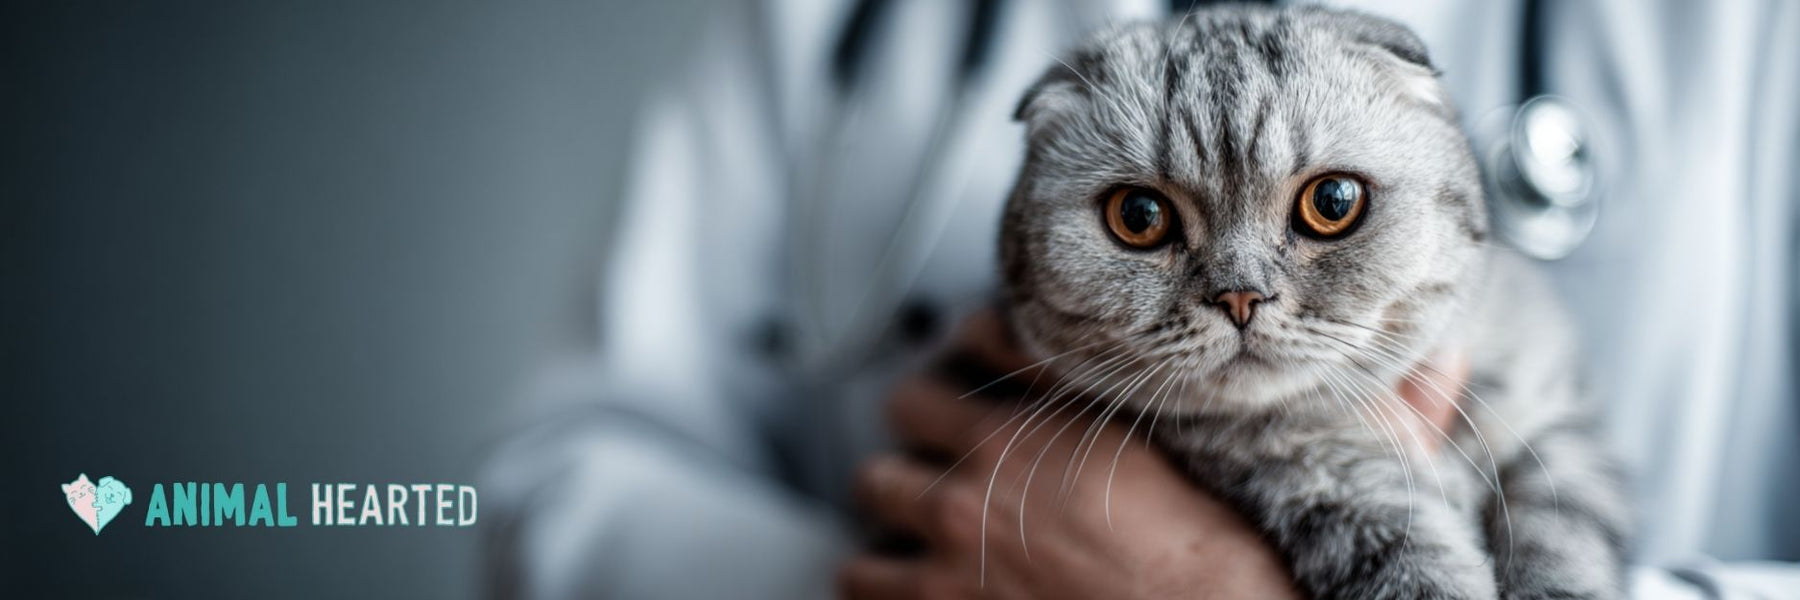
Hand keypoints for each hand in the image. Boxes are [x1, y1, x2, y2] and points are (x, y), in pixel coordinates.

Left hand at [839, 311, 1465, 598]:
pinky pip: (857, 576)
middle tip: (944, 434)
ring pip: (874, 485)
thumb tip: (1444, 364)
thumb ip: (1383, 412)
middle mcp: (996, 463)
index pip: (989, 330)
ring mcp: (953, 535)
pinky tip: (896, 579)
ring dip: (890, 497)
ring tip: (910, 508)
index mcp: (1073, 415)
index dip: (985, 339)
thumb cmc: (1248, 575)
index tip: (990, 352)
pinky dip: (871, 575)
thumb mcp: (1329, 477)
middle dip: (924, 416)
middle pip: (909, 400)